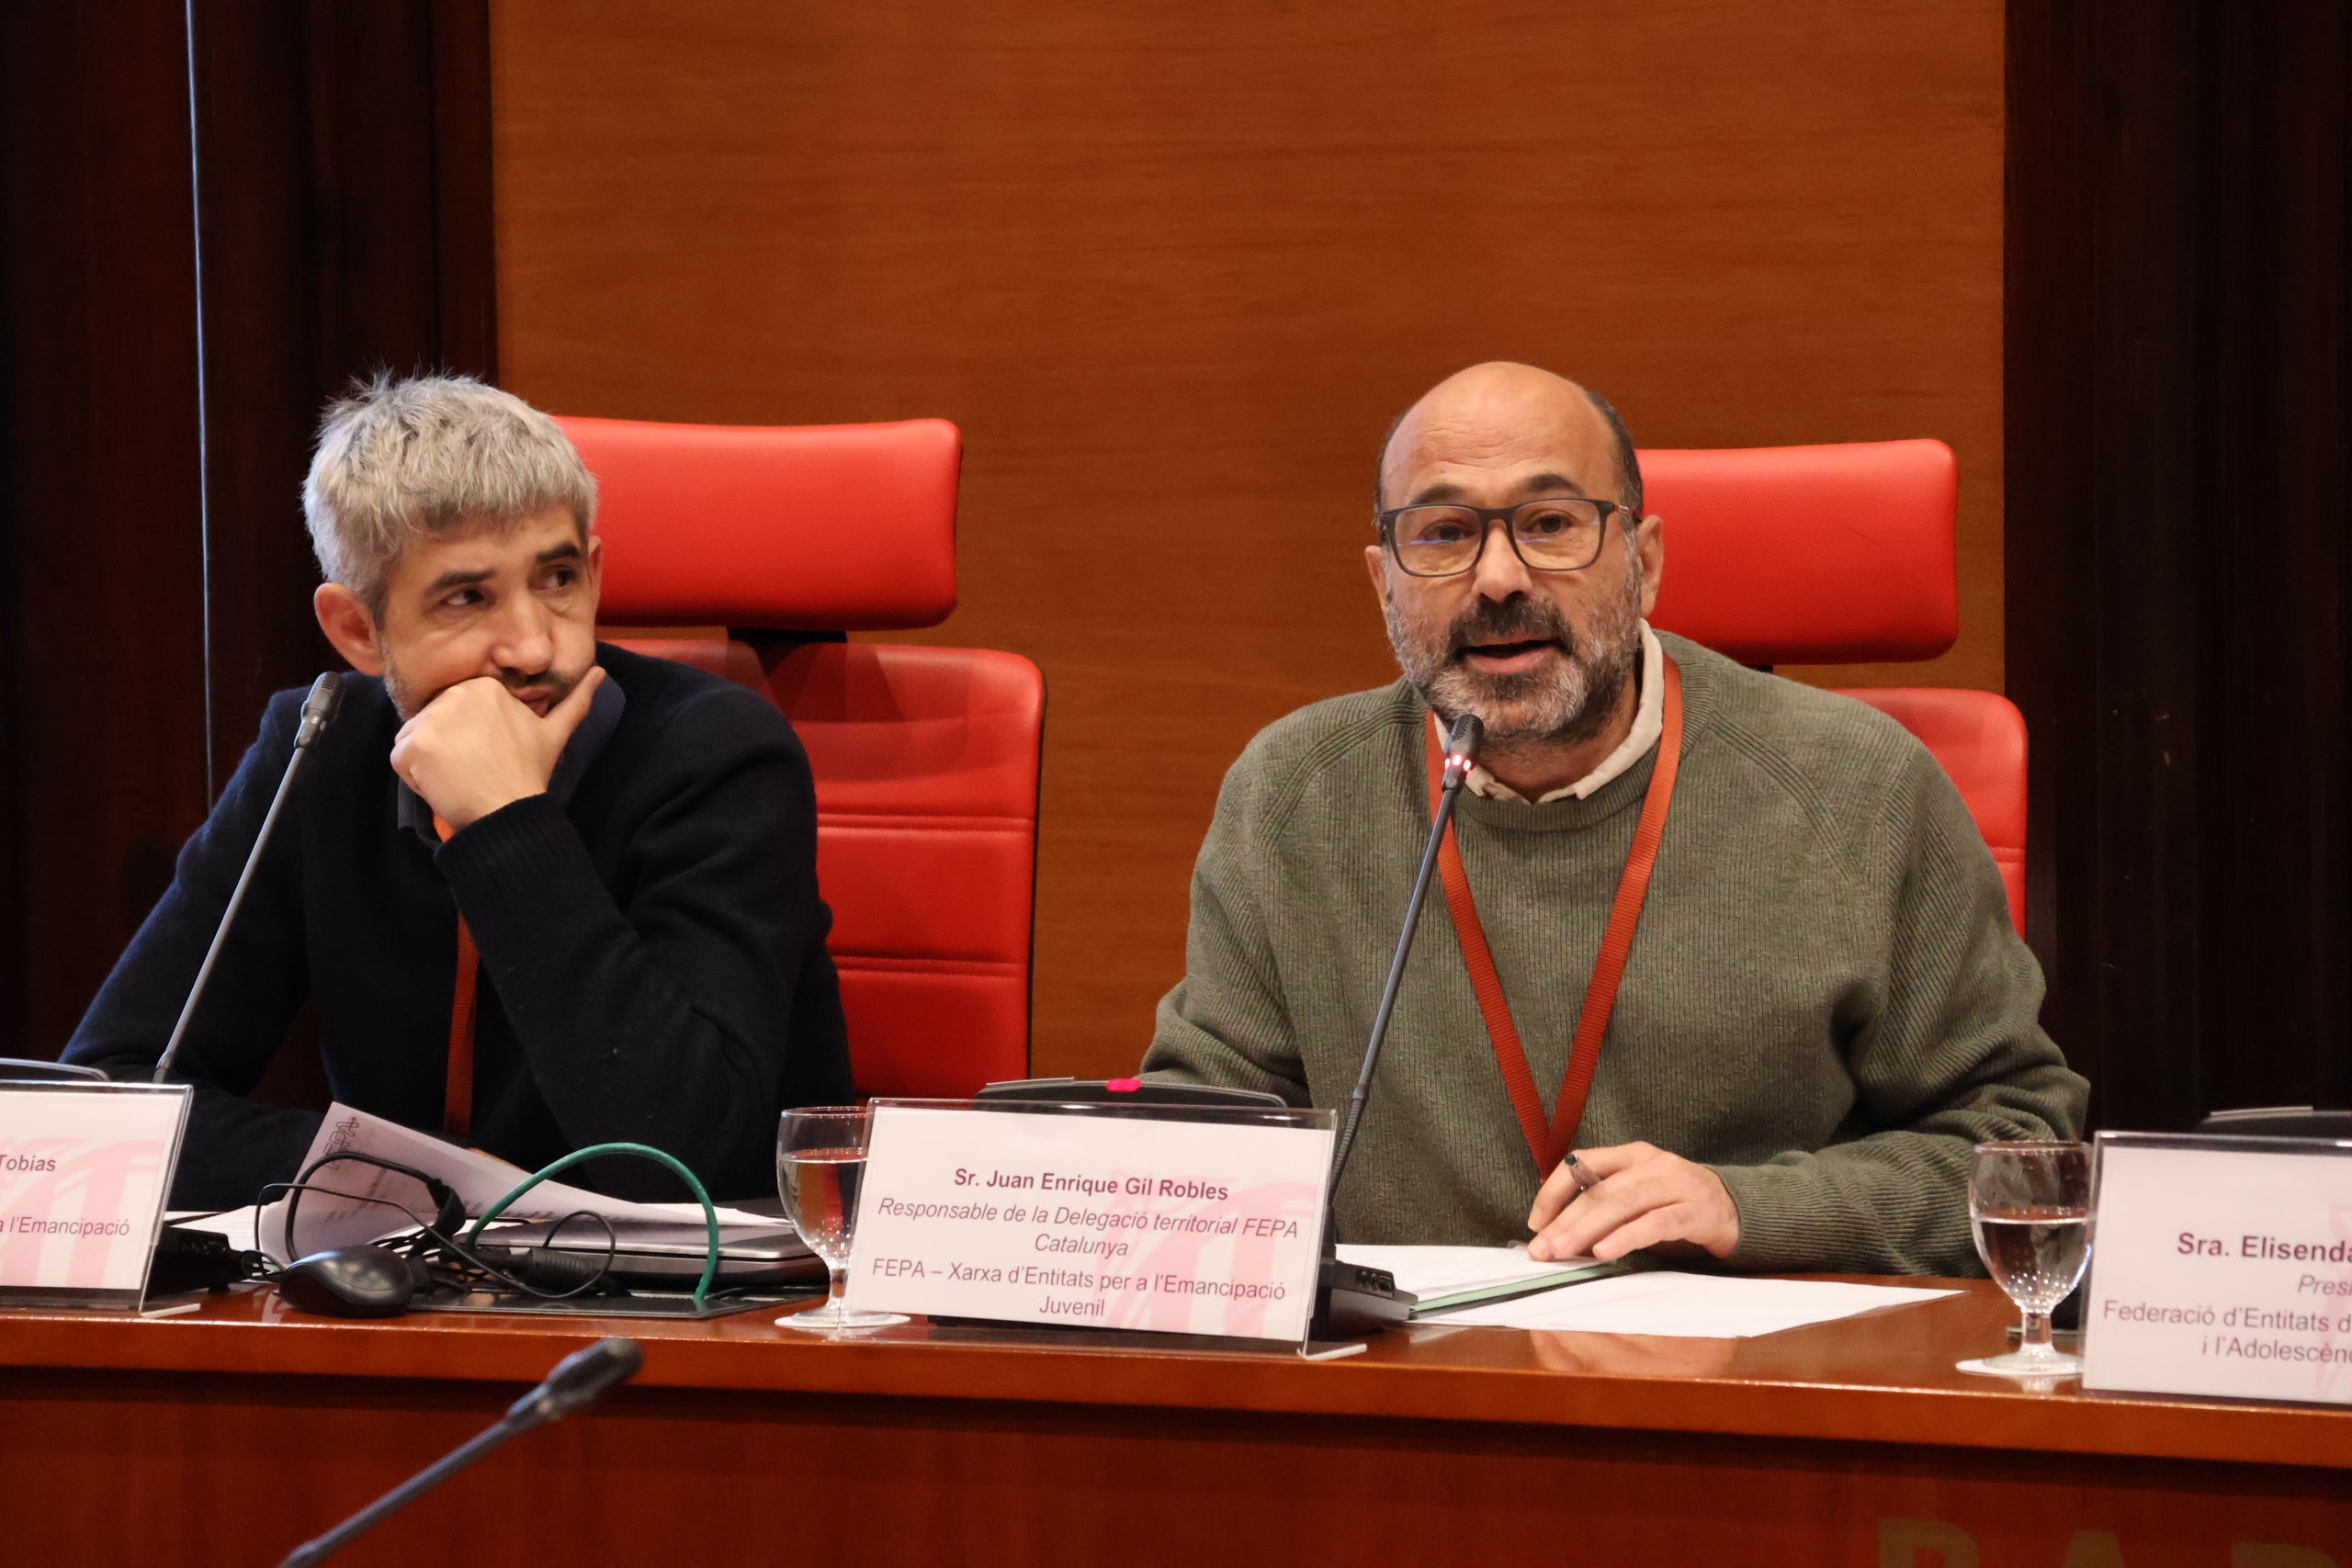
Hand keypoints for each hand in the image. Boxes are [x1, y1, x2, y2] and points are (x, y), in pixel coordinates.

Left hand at [390, 667, 605, 831]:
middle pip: (433, 720)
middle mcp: (454, 695)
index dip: (467, 735)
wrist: (508, 809)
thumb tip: (600, 671)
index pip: (456, 708)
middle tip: (473, 769)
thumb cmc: (529, 772)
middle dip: (447, 746)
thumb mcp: (555, 732)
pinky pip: (400, 758)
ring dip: (428, 761)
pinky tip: (442, 785)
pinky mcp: (412, 746)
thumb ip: (576, 699)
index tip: (486, 755)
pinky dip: (414, 776)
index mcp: (485, 687)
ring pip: (414, 737)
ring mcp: (431, 720)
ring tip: (458, 777)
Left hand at [1524, 1140, 1739, 1263]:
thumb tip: (1555, 1231)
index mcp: (1632, 1154)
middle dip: (1565, 1221)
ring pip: (1622, 1204)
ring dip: (1587, 1230)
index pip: (1582, 1162)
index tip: (1534, 1223)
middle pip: (1599, 1190)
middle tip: (1542, 1250)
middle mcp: (1652, 1163)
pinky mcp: (1695, 1210)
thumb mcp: (1639, 1196)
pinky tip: (1603, 1252)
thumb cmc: (1677, 1205)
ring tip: (1563, 1252)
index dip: (1553, 1191)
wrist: (1738, 1209)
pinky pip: (1655, 1223)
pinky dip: (1626, 1237)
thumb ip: (1604, 1205)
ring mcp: (1676, 1184)